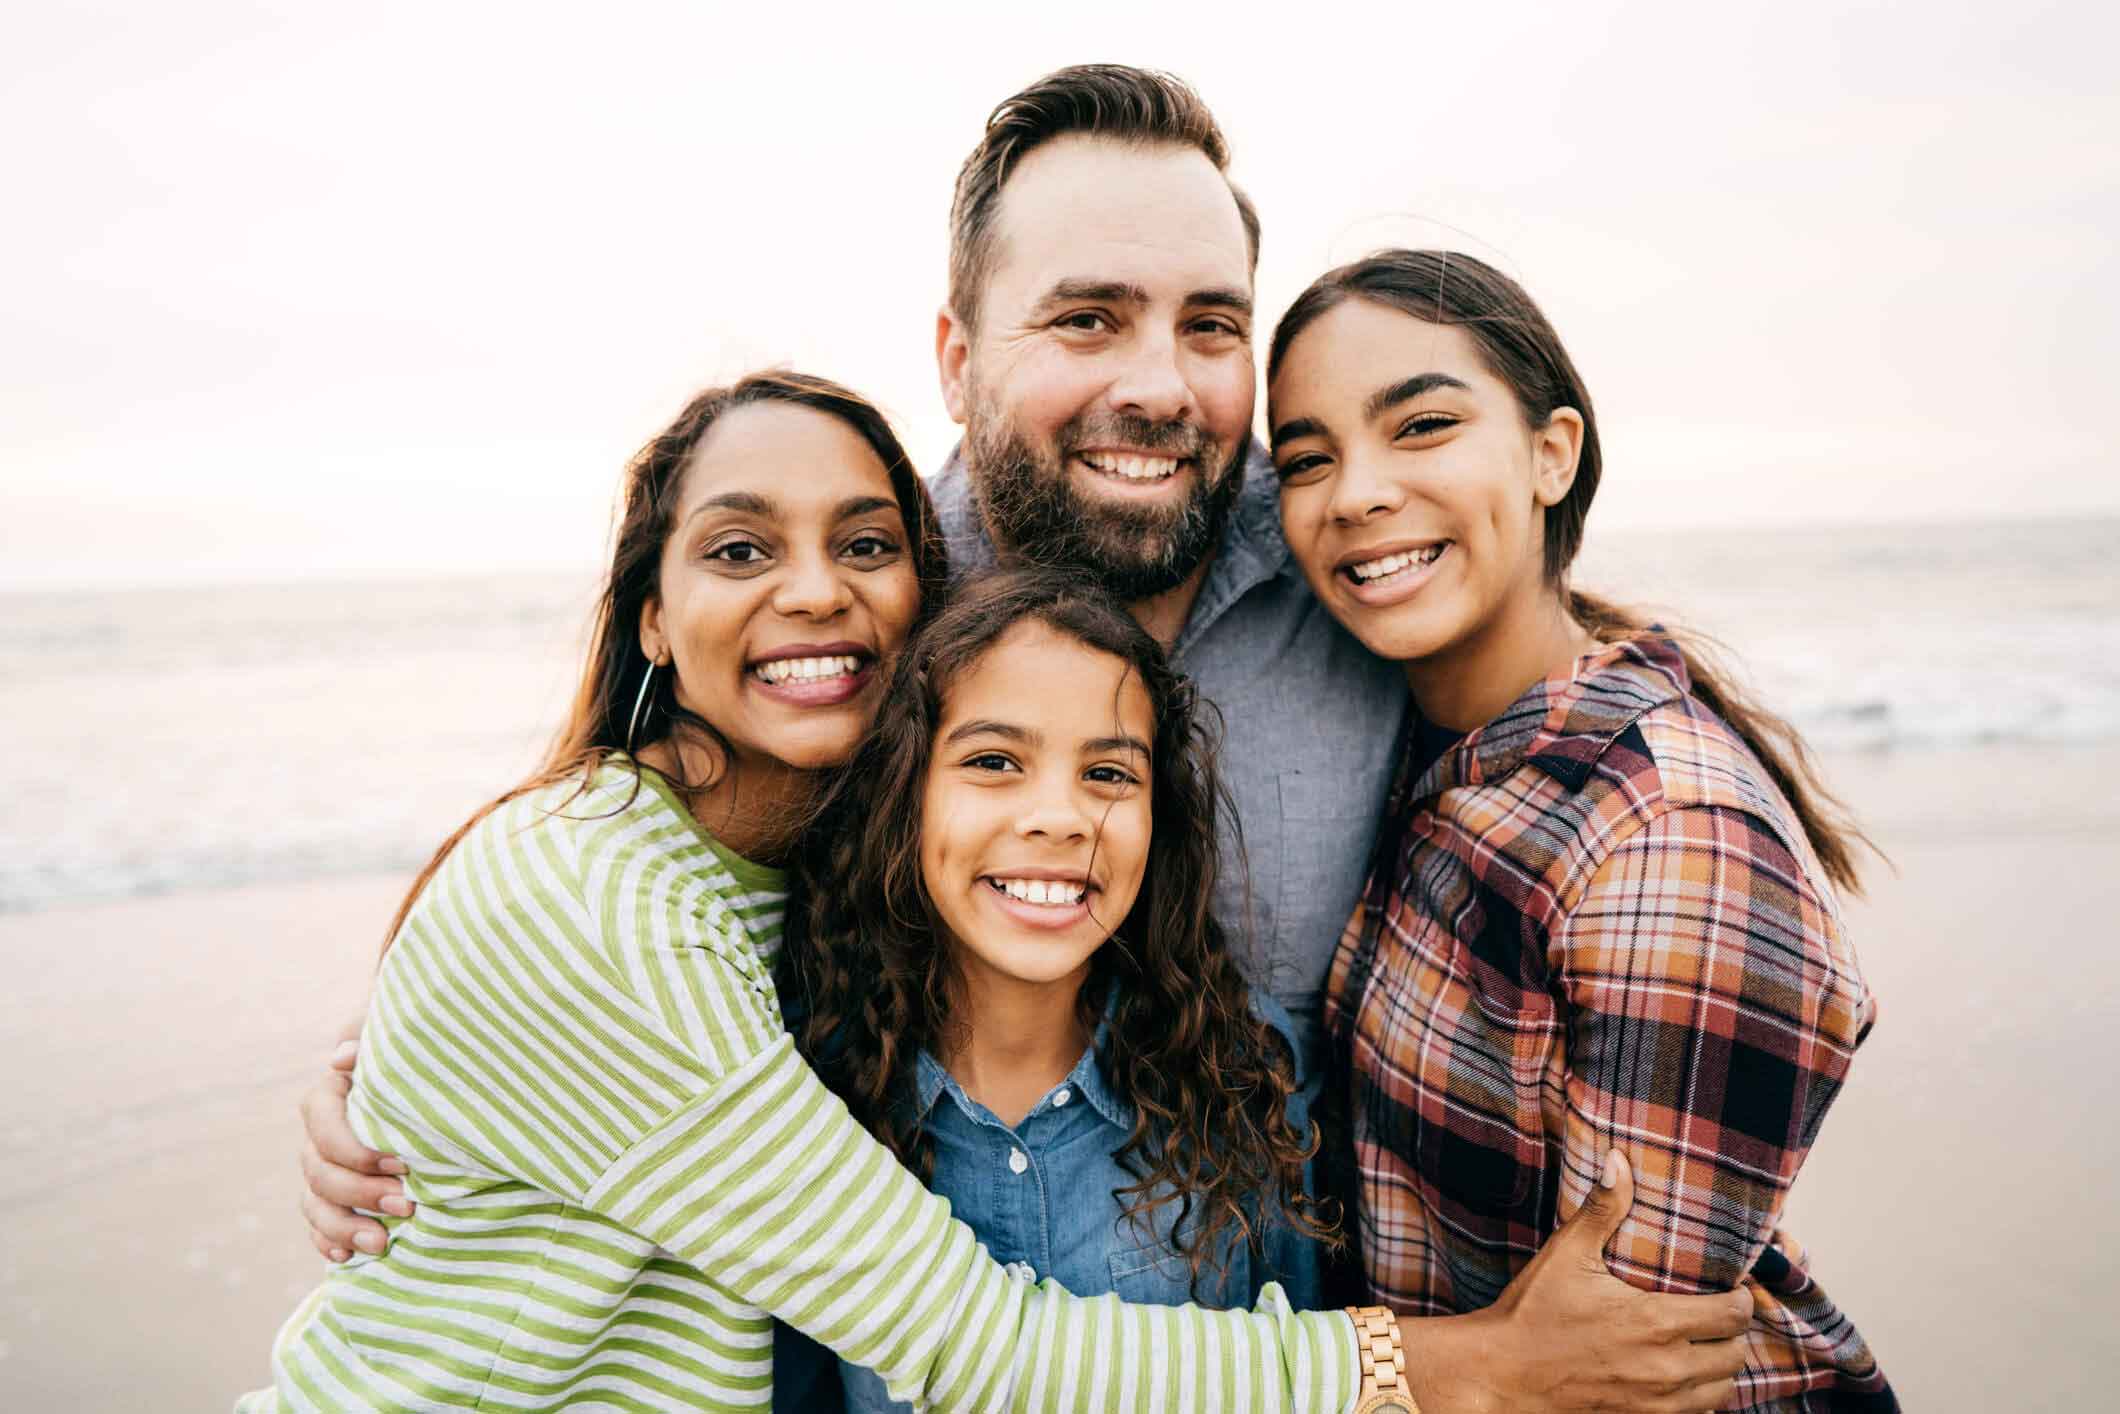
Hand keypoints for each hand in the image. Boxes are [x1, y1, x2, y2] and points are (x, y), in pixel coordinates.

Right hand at [299, 1034, 411, 1260]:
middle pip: (319, 1170)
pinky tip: (347, 1258)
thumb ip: (370, 1036)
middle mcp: (322, 1133)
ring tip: (383, 1243)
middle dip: (359, 1194)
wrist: (438, 1076)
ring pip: (314, 1202)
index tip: (399, 1162)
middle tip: (408, 1206)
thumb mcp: (402, 1033)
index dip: (351, 1148)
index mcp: (333, 1093)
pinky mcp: (337, 1195)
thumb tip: (341, 1057)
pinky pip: (318, 1224)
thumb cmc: (421, 1050)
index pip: (322, 1122)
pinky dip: (328, 1242)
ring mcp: (326, 1166)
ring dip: (343, 1227)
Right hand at [1402, 1151, 1750, 1412]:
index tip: (1734, 1289)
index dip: (1741, 1300)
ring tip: (1708, 1346)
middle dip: (1734, 1333)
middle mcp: (1666, 1368)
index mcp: (1655, 1322)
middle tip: (1720, 1314)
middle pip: (1735, 1355)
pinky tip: (1682, 1378)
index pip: (1733, 1316)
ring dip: (1721, 1368)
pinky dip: (1699, 1397)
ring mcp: (1656, 1404)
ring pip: (1721, 1391)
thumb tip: (1618, 1161)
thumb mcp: (1566, 1254)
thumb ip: (1601, 1208)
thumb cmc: (1531, 1314)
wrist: (1500, 1375)